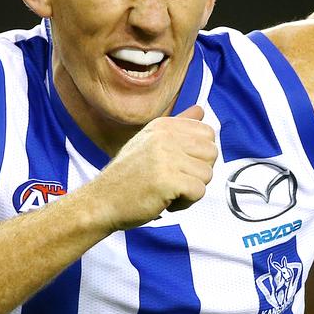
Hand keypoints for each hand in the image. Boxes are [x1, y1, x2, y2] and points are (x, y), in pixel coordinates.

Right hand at [94, 105, 216, 230]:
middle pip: (212, 153)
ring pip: (207, 175)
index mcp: (163, 126)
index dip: (199, 155)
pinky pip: (199, 192)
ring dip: (191, 190)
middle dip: (198, 173)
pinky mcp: (168, 180)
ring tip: (167, 191)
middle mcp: (165, 136)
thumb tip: (200, 111)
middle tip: (174, 181)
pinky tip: (165, 201)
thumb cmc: (127, 177)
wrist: (102, 201)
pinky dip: (186, 203)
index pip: (208, 133)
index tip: (178, 166)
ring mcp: (166, 157)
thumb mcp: (150, 143)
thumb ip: (177, 127)